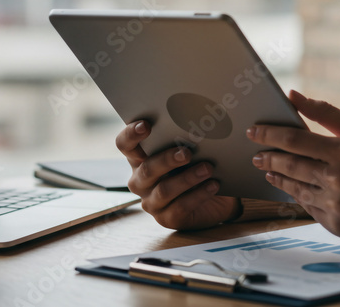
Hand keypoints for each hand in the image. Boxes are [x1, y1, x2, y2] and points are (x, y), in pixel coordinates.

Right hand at [116, 120, 240, 229]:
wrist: (215, 199)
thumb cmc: (195, 166)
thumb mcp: (187, 151)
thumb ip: (182, 139)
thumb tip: (195, 122)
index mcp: (139, 158)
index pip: (125, 145)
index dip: (131, 135)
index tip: (146, 125)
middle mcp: (140, 181)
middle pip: (147, 169)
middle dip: (167, 159)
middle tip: (187, 152)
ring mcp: (152, 202)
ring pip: (165, 190)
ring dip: (188, 178)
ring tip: (207, 168)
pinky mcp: (167, 218)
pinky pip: (181, 207)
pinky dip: (199, 194)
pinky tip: (213, 185)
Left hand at [249, 91, 339, 242]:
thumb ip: (327, 113)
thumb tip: (294, 95)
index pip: (295, 140)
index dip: (270, 134)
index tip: (253, 131)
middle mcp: (338, 181)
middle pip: (290, 166)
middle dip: (269, 158)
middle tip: (256, 154)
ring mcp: (337, 206)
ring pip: (296, 190)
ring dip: (279, 179)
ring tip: (270, 171)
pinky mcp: (337, 226)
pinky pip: (309, 208)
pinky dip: (299, 197)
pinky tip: (294, 188)